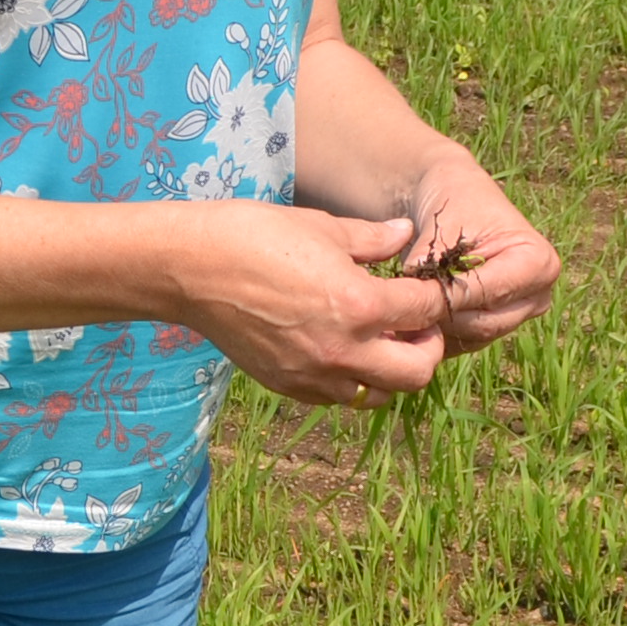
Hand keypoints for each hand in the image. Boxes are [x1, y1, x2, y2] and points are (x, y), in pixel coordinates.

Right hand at [175, 205, 449, 408]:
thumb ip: (371, 239)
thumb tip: (405, 233)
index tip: (429, 288)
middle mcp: (343, 350)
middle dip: (428, 348)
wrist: (190, 270)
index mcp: (359, 305)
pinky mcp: (289, 385)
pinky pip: (339, 397)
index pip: (427, 311)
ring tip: (379, 340)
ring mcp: (314, 374)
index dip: (436, 298)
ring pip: (381, 395)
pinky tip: (342, 349)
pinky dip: (353, 380)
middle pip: (418, 372)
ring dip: (391, 370)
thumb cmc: (254, 236)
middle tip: (416, 325)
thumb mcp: (321, 228)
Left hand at [386, 149, 558, 356]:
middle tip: (398, 306)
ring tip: (399, 310)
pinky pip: (461, 344)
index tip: (409, 291)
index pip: (489, 291)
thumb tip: (411, 284)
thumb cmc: (455, 203)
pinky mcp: (493, 330)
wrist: (455, 203)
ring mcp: (516, 317)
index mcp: (539, 263)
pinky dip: (433, 334)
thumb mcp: (445, 222)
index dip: (447, 294)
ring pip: (469, 338)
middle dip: (439, 314)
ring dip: (433, 326)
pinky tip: (407, 318)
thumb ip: (432, 256)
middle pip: (483, 323)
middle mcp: (536, 296)